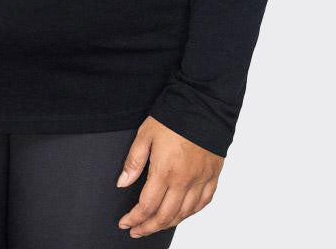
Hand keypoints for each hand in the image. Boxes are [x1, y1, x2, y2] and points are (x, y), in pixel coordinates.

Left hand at [115, 116, 223, 237]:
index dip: (134, 219)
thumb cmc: (172, 117)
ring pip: (184, 214)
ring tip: (155, 224)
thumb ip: (133, 161)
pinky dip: (190, 213)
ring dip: (168, 223)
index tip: (125, 223)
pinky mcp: (213, 175)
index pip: (147, 206)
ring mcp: (201, 180)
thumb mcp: (145, 134)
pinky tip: (182, 213)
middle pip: (165, 216)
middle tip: (137, 230)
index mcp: (165, 171)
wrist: (203, 104)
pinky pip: (203, 203)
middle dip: (148, 227)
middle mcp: (184, 181)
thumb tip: (122, 182)